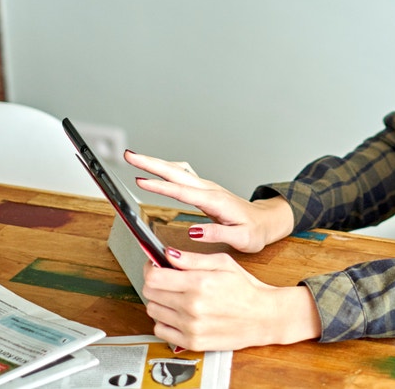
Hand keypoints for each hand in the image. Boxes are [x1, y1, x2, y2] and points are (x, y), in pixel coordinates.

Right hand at [124, 150, 293, 252]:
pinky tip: (152, 170)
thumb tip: (193, 232)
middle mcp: (208, 189)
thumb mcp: (241, 238)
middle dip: (151, 163)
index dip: (160, 187)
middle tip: (129, 156)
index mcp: (215, 201)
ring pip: (176, 172)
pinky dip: (163, 172)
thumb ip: (218, 234)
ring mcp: (205, 188)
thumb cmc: (254, 231)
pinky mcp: (202, 191)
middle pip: (175, 173)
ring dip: (154, 164)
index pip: (183, 192)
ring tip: (133, 159)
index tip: (140, 181)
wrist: (265, 221)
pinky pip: (179, 178)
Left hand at [142, 249, 320, 350]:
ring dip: (159, 302)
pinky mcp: (192, 342)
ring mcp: (190, 327)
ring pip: (152, 311)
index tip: (155, 266)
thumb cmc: (245, 288)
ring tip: (176, 297)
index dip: (151, 268)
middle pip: (150, 293)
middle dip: (156, 283)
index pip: (154, 277)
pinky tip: (179, 314)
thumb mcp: (223, 263)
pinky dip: (164, 321)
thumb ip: (193, 259)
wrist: (263, 317)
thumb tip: (168, 253)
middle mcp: (192, 306)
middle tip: (168, 280)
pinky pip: (160, 330)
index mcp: (199, 283)